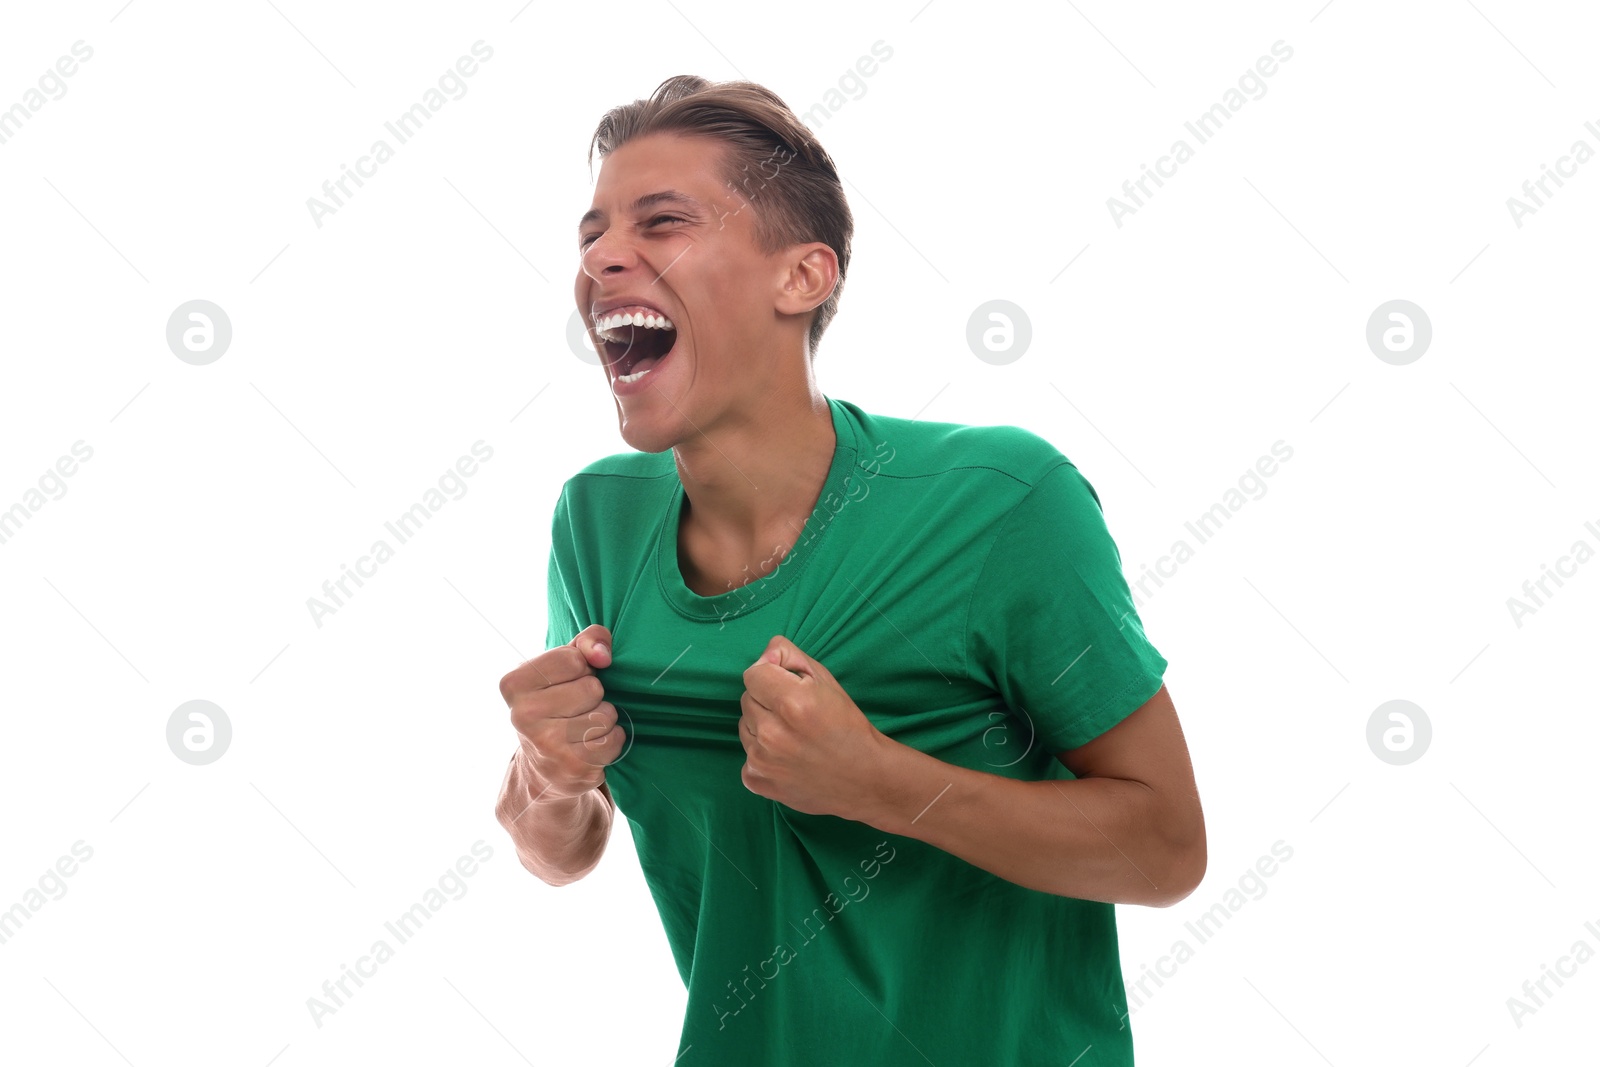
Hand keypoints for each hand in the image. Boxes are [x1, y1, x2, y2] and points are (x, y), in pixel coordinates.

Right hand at [498, 624, 622, 802]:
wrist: (543, 767)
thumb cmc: (558, 702)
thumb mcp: (565, 665)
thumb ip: (587, 641)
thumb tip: (603, 655)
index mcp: (514, 684)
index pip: (572, 659)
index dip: (582, 668)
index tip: (567, 682)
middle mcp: (522, 715)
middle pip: (591, 688)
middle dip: (594, 695)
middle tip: (576, 708)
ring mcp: (546, 745)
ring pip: (605, 715)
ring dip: (604, 719)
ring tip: (584, 726)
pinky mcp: (572, 768)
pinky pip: (613, 740)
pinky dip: (612, 740)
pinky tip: (591, 744)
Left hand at [738, 635, 888, 818]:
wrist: (864, 777)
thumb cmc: (847, 726)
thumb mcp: (827, 681)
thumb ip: (791, 657)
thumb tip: (765, 655)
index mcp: (792, 702)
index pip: (753, 674)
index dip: (770, 675)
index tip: (787, 685)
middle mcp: (772, 732)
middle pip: (747, 699)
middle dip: (766, 701)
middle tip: (795, 715)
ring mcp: (761, 760)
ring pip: (745, 727)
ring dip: (762, 727)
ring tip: (791, 737)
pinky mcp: (757, 781)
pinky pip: (746, 757)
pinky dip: (762, 756)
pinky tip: (786, 759)